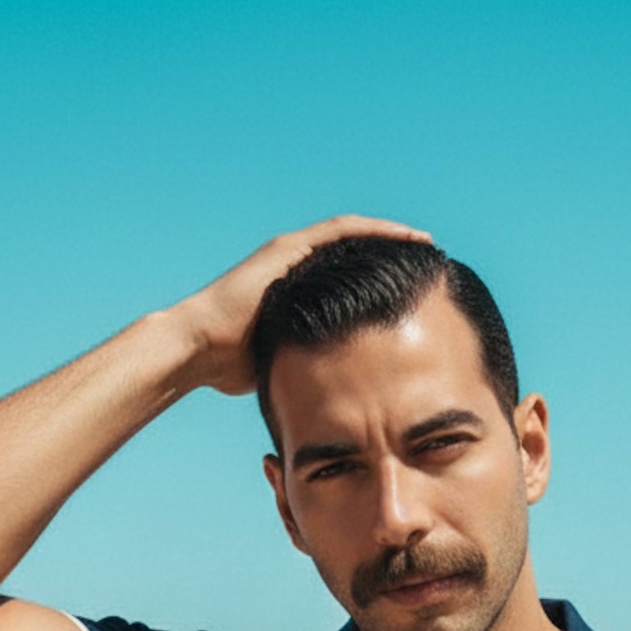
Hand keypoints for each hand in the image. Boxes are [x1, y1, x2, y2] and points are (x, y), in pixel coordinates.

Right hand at [176, 215, 432, 396]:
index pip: (350, 283)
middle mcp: (295, 267)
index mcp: (297, 294)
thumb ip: (309, 367)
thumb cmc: (232, 368)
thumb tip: (335, 398)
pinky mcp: (288, 249)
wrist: (199, 350)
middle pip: (354, 256)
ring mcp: (291, 254)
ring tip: (427, 245)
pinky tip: (406, 236)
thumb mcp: (286, 365)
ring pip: (352, 237)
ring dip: (392, 238)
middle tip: (430, 263)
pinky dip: (376, 231)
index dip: (383, 284)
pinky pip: (342, 232)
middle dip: (392, 257)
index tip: (416, 293)